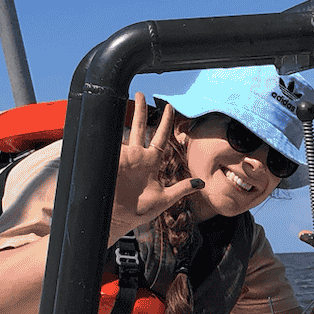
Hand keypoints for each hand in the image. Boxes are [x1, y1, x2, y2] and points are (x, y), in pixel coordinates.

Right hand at [111, 93, 201, 241]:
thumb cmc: (138, 212)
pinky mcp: (113, 161)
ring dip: (132, 113)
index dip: (165, 123)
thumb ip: (182, 189)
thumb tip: (201, 182)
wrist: (117, 219)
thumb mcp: (164, 199)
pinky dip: (112, 130)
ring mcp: (125, 157)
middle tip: (143, 94)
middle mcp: (138, 157)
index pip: (159, 138)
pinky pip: (113, 141)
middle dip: (142, 111)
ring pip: (129, 129)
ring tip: (133, 96)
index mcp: (150, 163)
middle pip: (141, 128)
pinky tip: (113, 116)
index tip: (169, 108)